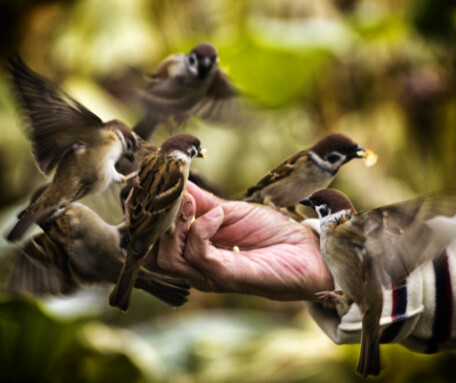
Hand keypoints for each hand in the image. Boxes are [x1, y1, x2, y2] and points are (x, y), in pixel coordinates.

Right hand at [146, 182, 333, 300]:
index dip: (140, 218)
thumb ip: (201, 201)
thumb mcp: (230, 210)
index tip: (140, 189)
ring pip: (168, 258)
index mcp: (193, 250)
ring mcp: (208, 274)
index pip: (151, 242)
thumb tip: (175, 180)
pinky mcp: (226, 276)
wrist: (306, 251)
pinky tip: (217, 215)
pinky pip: (198, 255)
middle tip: (167, 195)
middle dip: (152, 222)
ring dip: (175, 224)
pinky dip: (201, 230)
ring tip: (193, 204)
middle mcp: (195, 266)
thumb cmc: (270, 232)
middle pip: (151, 254)